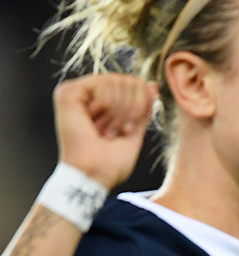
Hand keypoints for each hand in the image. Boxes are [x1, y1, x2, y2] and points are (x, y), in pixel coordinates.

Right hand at [53, 74, 154, 189]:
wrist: (95, 174)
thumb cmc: (112, 161)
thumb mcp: (135, 130)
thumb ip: (143, 107)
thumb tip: (152, 86)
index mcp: (102, 102)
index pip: (135, 84)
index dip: (140, 106)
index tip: (125, 130)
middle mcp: (89, 94)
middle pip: (129, 81)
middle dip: (130, 110)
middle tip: (113, 132)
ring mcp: (77, 92)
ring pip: (118, 82)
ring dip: (118, 113)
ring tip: (103, 130)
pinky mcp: (68, 92)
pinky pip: (103, 84)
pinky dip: (107, 106)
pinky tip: (95, 122)